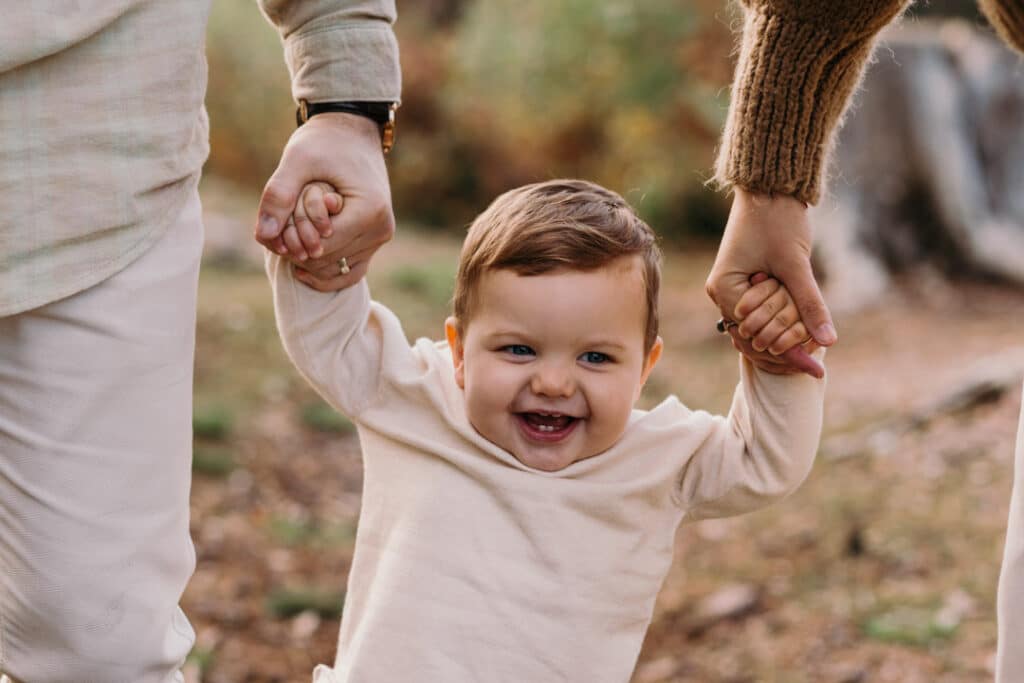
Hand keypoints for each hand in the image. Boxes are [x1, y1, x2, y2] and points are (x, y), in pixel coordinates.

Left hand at [255, 113, 394, 288]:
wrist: (352, 130)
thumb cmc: (324, 140)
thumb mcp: (297, 161)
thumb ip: (278, 195)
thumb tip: (263, 235)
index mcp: (369, 211)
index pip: (322, 247)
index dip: (292, 240)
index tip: (278, 222)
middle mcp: (381, 229)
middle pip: (327, 260)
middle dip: (298, 249)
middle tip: (280, 228)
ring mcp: (381, 237)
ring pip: (336, 269)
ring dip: (309, 257)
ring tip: (290, 235)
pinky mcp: (376, 239)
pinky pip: (351, 271)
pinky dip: (326, 272)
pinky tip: (301, 265)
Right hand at [706, 188, 834, 376]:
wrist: (771, 186)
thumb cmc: (778, 219)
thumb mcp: (796, 264)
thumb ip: (810, 303)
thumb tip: (827, 340)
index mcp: (725, 289)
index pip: (753, 335)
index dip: (785, 353)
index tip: (815, 368)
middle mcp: (723, 292)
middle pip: (754, 337)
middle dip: (785, 350)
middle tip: (818, 368)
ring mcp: (734, 287)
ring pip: (761, 326)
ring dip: (785, 336)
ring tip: (815, 356)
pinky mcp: (748, 280)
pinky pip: (764, 312)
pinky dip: (784, 321)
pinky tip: (807, 333)